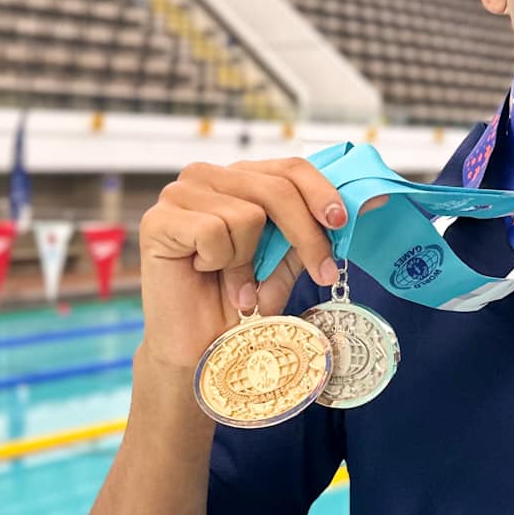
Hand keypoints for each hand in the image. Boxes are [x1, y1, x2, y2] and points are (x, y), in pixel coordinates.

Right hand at [138, 159, 389, 373]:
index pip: (290, 167)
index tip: (342, 222)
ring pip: (247, 214)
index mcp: (239, 177)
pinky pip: (213, 231)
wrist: (201, 347)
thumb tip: (355, 206)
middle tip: (323, 273)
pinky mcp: (158, 220)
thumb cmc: (241, 301)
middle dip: (306, 235)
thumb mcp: (286, 260)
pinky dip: (219, 262)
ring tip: (235, 282)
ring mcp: (179, 194)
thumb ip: (309, 229)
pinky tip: (204, 274)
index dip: (321, 193)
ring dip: (248, 260)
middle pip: (277, 188)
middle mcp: (207, 176)